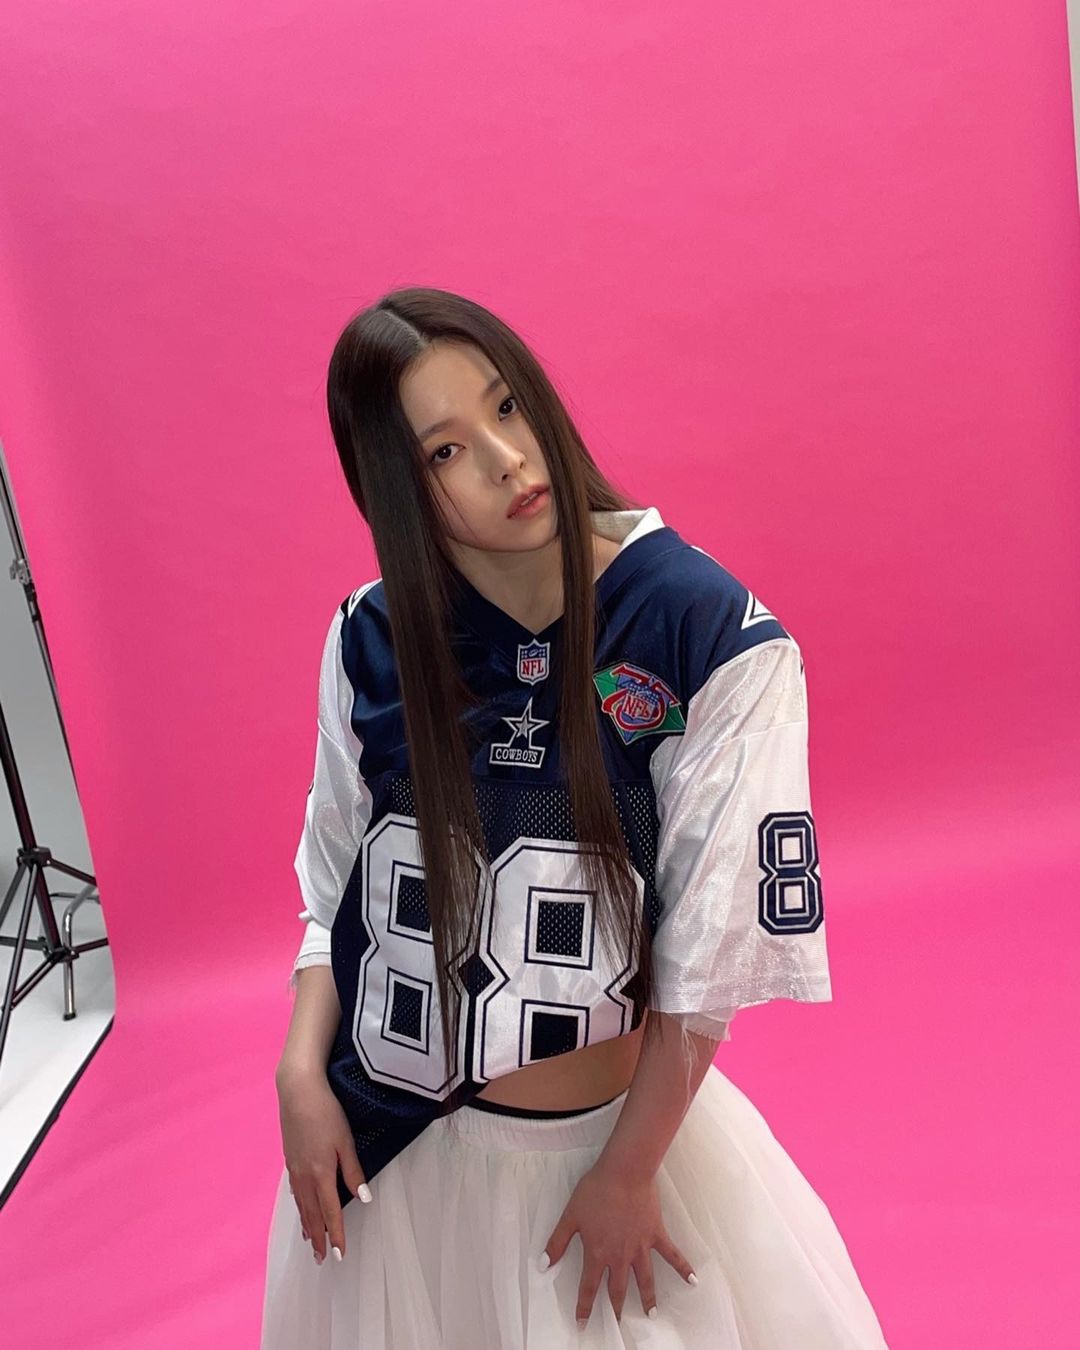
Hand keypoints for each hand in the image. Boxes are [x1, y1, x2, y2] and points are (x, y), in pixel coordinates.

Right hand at [276, 1063, 369, 1264]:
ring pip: (301, 1205)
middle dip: (318, 1237)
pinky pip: (295, 1191)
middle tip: (321, 1259)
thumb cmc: (326, 1112)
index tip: (338, 1254)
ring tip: (310, 1241)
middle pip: (312, 1214)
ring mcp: (294, 1168)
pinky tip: (301, 1208)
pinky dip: (299, 1206)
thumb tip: (363, 1198)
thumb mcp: (345, 1141)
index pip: (330, 1212)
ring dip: (307, 1225)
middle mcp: (304, 1176)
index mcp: (321, 1174)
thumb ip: (353, 1171)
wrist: (297, 1091)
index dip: (335, 1234)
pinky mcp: (289, 1158)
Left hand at [540, 1160, 696, 1326]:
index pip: (589, 1288)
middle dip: (617, 1308)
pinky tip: (694, 1281)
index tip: (583, 1324)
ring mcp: (641, 1247)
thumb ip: (557, 1242)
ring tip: (652, 1315)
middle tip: (619, 1324)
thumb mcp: (570, 1215)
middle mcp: (620, 1256)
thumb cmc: (595, 1190)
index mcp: (597, 1253)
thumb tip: (542, 1264)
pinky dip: (683, 1269)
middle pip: (618, 1289)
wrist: (624, 1172)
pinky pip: (673, 1255)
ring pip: (645, 1280)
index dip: (585, 1307)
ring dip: (648, 1298)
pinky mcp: (656, 1234)